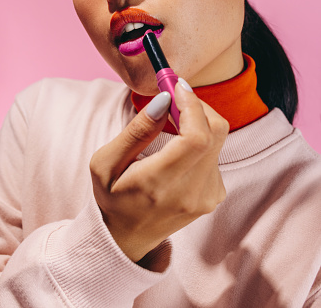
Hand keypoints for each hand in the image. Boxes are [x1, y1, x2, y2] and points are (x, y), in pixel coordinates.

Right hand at [90, 80, 227, 262]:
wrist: (127, 237)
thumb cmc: (112, 196)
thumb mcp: (105, 163)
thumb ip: (136, 130)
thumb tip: (164, 99)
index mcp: (159, 185)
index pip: (196, 138)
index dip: (192, 105)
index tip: (177, 85)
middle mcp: (191, 193)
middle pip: (215, 133)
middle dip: (197, 105)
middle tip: (175, 94)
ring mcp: (207, 197)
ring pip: (218, 139)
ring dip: (198, 121)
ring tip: (172, 119)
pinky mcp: (215, 195)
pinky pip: (215, 153)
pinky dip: (201, 139)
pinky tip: (179, 146)